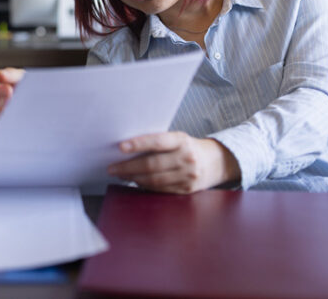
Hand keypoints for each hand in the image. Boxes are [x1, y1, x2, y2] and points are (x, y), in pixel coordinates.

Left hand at [107, 132, 240, 193]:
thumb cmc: (187, 147)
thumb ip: (158, 143)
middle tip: (112, 168)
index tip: (120, 147)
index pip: (157, 142)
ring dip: (134, 178)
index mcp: (181, 140)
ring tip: (121, 175)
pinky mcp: (187, 189)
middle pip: (152, 164)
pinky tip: (136, 182)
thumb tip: (127, 149)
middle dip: (128, 167)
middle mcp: (187, 158)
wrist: (215, 162)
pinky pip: (161, 189)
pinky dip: (146, 185)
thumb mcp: (177, 139)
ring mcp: (188, 175)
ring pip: (154, 179)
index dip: (138, 144)